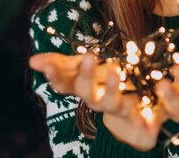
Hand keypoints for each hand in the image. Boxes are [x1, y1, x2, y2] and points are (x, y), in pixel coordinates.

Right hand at [29, 53, 165, 150]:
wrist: (131, 114)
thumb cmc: (101, 83)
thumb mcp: (82, 67)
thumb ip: (60, 62)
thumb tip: (32, 61)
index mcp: (83, 87)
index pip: (63, 84)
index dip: (54, 76)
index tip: (46, 66)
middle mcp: (97, 100)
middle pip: (86, 92)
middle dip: (85, 76)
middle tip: (88, 57)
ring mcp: (117, 110)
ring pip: (112, 103)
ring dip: (111, 90)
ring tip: (113, 73)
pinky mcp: (138, 118)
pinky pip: (141, 121)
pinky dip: (143, 121)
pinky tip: (146, 119)